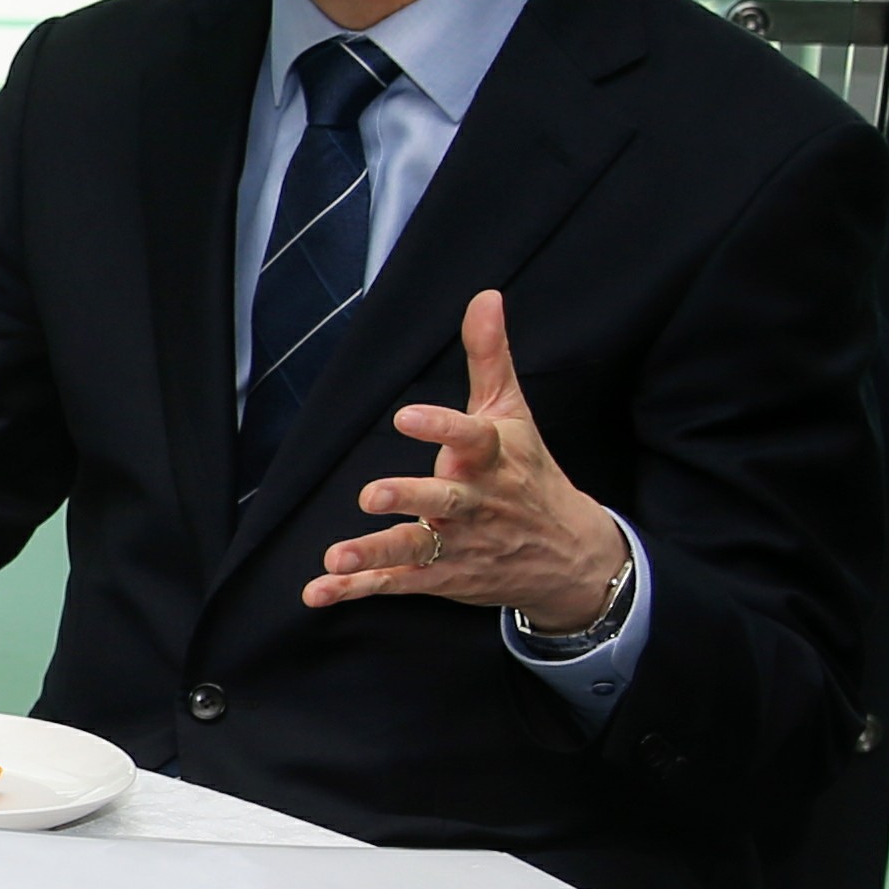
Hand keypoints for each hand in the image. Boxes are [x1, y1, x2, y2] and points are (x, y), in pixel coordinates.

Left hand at [306, 289, 627, 619]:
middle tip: (372, 493)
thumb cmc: (531, 473)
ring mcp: (458, 541)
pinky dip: (356, 590)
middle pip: (444, 498)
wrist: (570, 555)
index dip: (442, 427)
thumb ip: (490, 358)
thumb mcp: (513, 413)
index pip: (473, 438)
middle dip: (411, 498)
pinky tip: (317, 592)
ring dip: (375, 553)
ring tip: (336, 558)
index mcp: (493, 458)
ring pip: (416, 547)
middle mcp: (476, 502)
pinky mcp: (440, 574)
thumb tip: (484, 296)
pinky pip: (396, 583)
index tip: (407, 416)